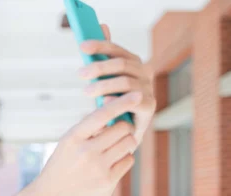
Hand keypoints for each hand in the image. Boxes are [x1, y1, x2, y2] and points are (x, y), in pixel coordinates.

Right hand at [35, 85, 142, 195]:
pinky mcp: (106, 180)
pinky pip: (128, 160)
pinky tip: (112, 162)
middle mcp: (86, 150)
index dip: (122, 102)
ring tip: (114, 147)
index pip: (102, 114)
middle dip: (124, 128)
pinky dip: (124, 159)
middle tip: (117, 133)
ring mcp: (97, 166)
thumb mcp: (67, 143)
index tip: (137, 94)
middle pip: (123, 128)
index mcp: (74, 137)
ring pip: (129, 143)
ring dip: (126, 142)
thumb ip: (87, 129)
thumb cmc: (60, 165)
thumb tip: (112, 110)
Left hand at [78, 24, 156, 145]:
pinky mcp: (149, 107)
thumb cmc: (109, 104)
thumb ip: (103, 56)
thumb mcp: (103, 80)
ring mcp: (148, 89)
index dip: (100, 45)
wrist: (118, 134)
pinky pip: (133, 100)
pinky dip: (118, 100)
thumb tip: (102, 25)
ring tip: (86, 92)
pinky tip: (105, 102)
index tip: (82, 46)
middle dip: (99, 66)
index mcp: (133, 63)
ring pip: (125, 81)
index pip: (116, 50)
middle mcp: (144, 73)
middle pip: (121, 64)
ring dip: (104, 85)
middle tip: (81, 73)